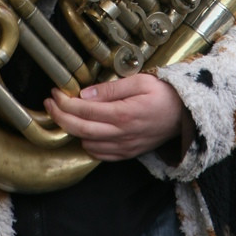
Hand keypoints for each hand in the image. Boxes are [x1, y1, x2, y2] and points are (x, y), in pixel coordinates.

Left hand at [44, 74, 187, 160]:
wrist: (187, 115)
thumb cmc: (164, 93)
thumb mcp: (139, 81)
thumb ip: (111, 88)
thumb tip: (85, 94)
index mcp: (123, 114)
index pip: (83, 111)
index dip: (64, 102)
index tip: (54, 93)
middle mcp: (121, 134)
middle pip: (79, 129)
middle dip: (60, 116)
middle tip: (49, 103)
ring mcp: (124, 147)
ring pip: (87, 144)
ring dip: (72, 130)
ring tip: (65, 113)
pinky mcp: (128, 154)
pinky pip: (100, 154)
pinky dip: (87, 143)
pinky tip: (84, 130)